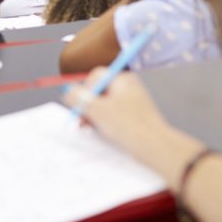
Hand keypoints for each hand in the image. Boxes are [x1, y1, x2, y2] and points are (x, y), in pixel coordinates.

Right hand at [61, 70, 177, 164]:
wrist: (154, 146)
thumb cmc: (128, 125)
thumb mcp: (96, 109)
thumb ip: (78, 98)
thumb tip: (68, 92)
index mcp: (122, 80)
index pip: (96, 75)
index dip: (84, 89)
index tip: (80, 104)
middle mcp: (128, 87)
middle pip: (99, 90)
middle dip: (87, 104)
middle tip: (81, 118)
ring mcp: (131, 102)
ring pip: (104, 104)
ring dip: (93, 114)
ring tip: (89, 127)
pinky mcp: (133, 116)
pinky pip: (113, 114)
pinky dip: (103, 121)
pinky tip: (100, 130)